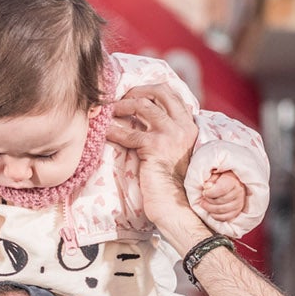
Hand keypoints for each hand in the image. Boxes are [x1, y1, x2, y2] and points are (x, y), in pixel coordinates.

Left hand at [107, 85, 207, 246]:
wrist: (174, 206)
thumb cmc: (170, 183)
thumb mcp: (173, 151)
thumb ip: (166, 133)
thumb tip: (143, 117)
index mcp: (189, 126)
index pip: (172, 93)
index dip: (150, 89)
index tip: (133, 93)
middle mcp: (184, 127)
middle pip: (160, 92)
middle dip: (136, 90)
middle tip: (120, 99)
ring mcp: (172, 135)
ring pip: (144, 105)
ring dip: (122, 106)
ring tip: (108, 112)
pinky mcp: (156, 146)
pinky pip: (129, 132)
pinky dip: (114, 130)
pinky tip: (104, 132)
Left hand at [195, 169, 246, 223]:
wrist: (234, 182)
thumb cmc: (222, 178)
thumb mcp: (216, 174)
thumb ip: (211, 179)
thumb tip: (207, 187)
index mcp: (233, 181)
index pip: (221, 189)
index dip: (210, 192)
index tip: (204, 192)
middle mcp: (238, 192)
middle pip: (220, 201)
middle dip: (208, 200)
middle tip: (203, 198)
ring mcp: (239, 203)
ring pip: (221, 210)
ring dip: (209, 208)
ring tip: (204, 203)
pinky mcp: (237, 211)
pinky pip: (225, 218)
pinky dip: (215, 215)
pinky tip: (210, 210)